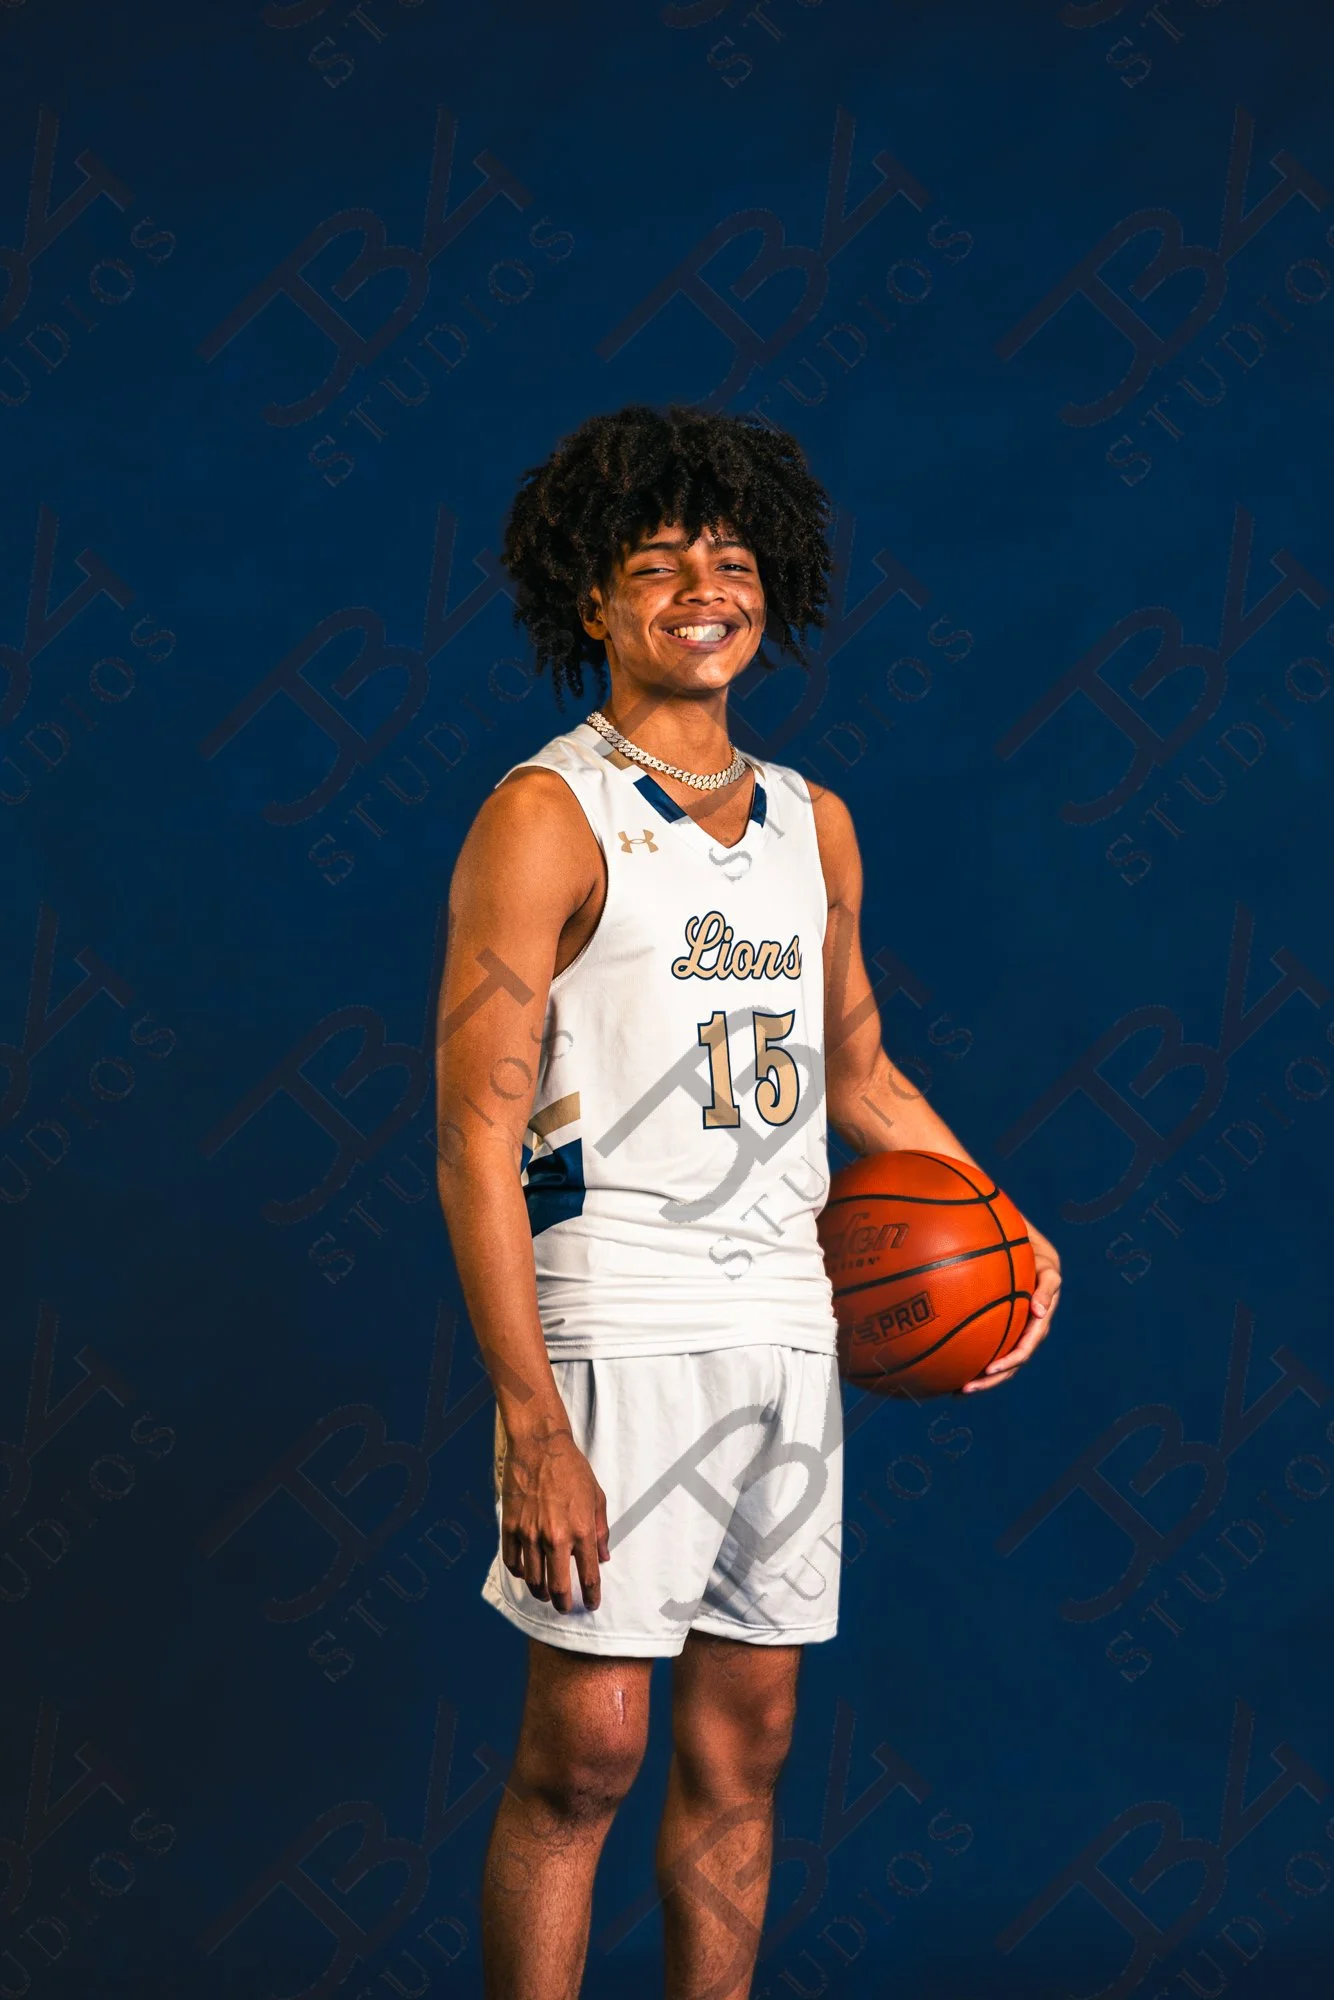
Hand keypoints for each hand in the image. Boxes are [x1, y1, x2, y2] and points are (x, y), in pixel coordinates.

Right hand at [501, 1417, 609, 1611]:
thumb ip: (601, 1531)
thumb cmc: (572, 1469)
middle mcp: (555, 1537)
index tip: (592, 1604)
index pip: (588, 1576)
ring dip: (541, 1592)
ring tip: (546, 1594)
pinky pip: (512, 1561)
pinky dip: (520, 1573)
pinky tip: (526, 1573)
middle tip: (565, 1607)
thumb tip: (603, 1557)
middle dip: (564, 1603)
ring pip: (533, 1579)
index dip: (592, 1595)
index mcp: (581, 1530)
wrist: (540, 1446)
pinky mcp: (511, 1526)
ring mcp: (530, 1533)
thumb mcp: (597, 1498)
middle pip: (558, 1587)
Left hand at [961, 1218, 1061, 1393]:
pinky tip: (952, 1370)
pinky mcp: (1002, 1328)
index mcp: (1038, 1323)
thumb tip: (1039, 1311)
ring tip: (956, 1391)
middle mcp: (1026, 1333)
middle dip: (989, 1380)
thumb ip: (1047, 1289)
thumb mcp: (1048, 1271)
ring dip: (980, 1379)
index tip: (989, 1369)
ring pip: (998, 1363)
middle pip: (1009, 1365)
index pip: (1024, 1349)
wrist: (1030, 1252)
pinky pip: (988, 1347)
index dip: (1009, 1362)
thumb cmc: (1038, 1259)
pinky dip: (973, 1360)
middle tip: (965, 1390)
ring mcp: (1014, 1333)